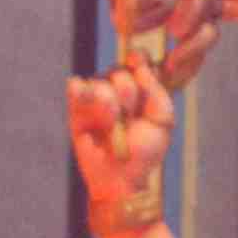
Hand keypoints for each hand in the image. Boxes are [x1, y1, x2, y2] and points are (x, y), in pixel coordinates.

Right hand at [66, 63, 170, 221]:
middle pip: (119, 71)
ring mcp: (95, 97)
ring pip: (100, 82)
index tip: (139, 65)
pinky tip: (86, 101)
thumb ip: (155, 89)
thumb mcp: (162, 119)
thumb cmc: (145, 150)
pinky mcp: (76, 108)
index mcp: (140, 88)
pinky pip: (76, 87)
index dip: (139, 59)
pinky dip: (81, 91)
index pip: (137, 60)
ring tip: (113, 126)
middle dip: (128, 94)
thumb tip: (137, 63)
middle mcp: (116, 88)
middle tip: (130, 118)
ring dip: (110, 105)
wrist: (121, 177)